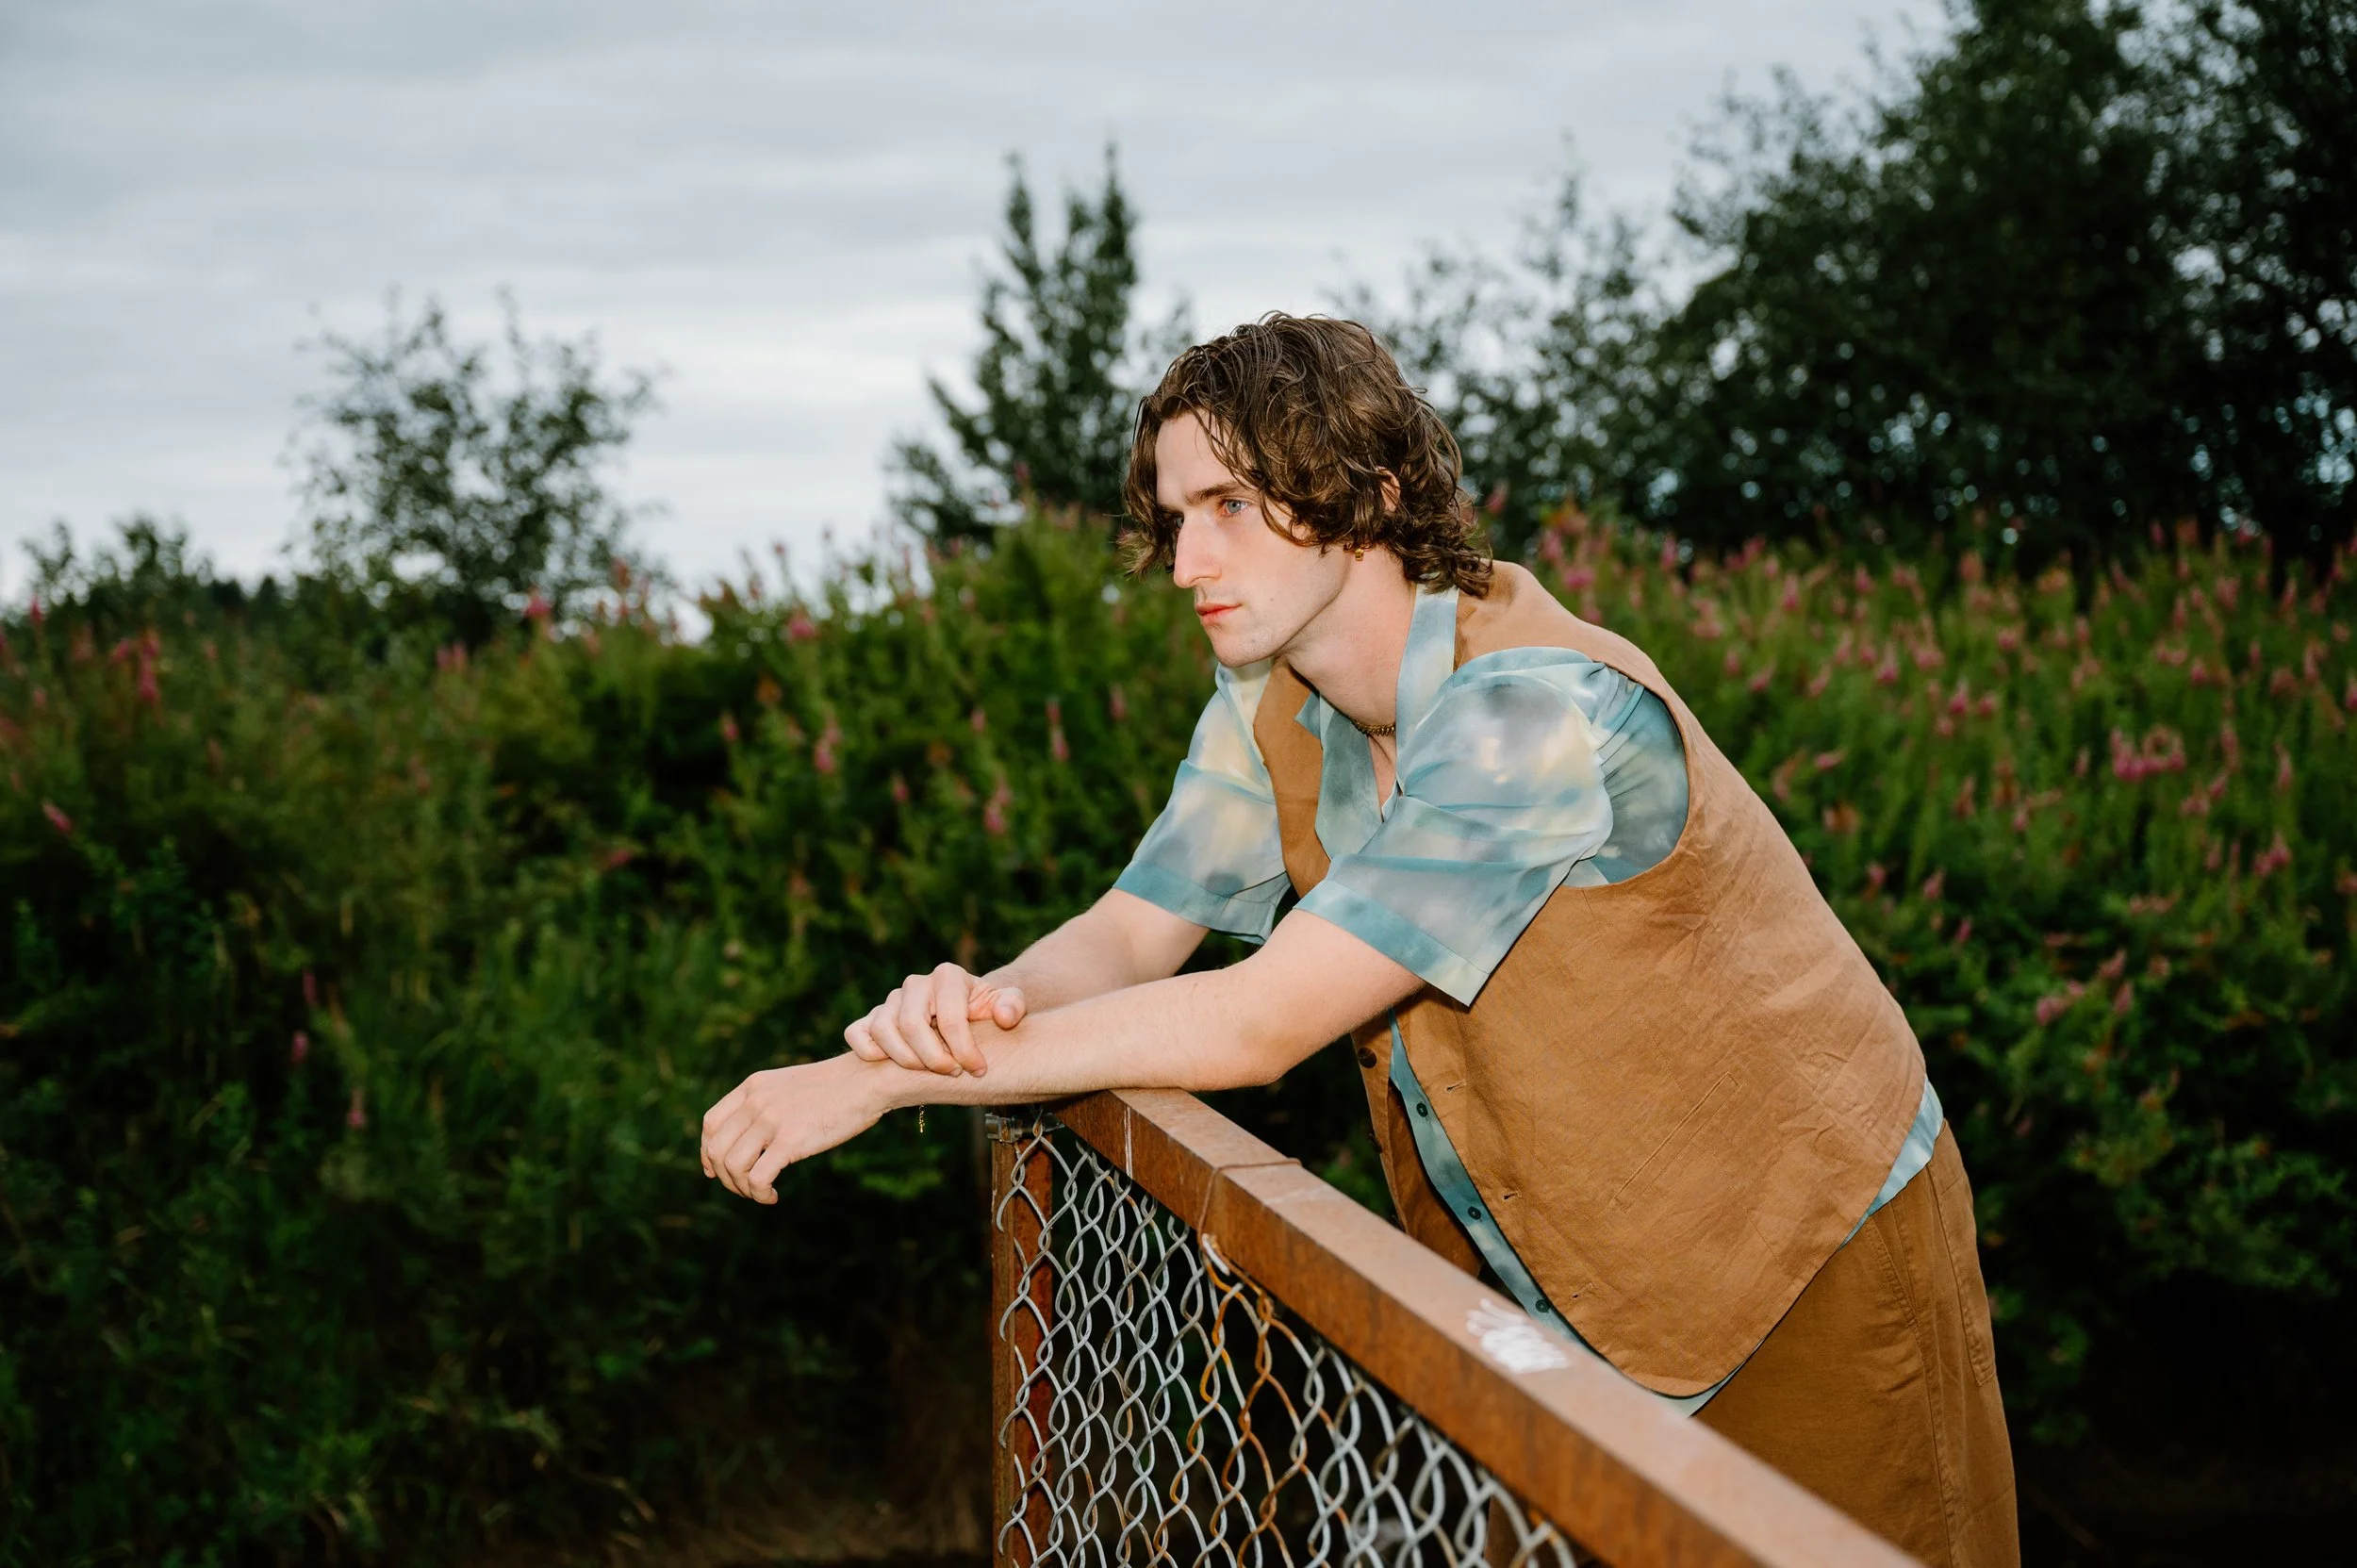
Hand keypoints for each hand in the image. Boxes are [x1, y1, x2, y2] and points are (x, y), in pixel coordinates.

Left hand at [700, 1054, 896, 1203]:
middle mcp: (755, 1102)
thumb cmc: (837, 1088)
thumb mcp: (790, 1086)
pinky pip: (757, 1178)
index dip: (708, 1152)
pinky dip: (760, 1193)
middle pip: (716, 1149)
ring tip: (762, 1193)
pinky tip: (773, 1195)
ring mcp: (770, 1120)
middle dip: (725, 1177)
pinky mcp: (790, 1140)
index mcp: (753, 1086)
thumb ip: (767, 1104)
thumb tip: (752, 1135)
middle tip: (745, 1189)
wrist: (867, 1080)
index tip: (717, 1171)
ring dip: (742, 1189)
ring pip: (733, 1167)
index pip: (711, 1123)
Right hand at [844, 962, 1025, 1076]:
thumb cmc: (984, 1012)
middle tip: (953, 1074)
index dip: (965, 1050)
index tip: (978, 1070)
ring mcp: (890, 1000)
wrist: (962, 1015)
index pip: (950, 1017)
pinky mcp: (869, 1018)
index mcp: (948, 976)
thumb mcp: (1006, 1005)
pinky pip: (856, 1034)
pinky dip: (870, 1052)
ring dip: (905, 1060)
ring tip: (928, 1071)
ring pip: (883, 1031)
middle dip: (933, 1057)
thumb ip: (1013, 1005)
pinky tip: (892, 1065)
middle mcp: (915, 983)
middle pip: (911, 1025)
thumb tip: (1003, 1017)